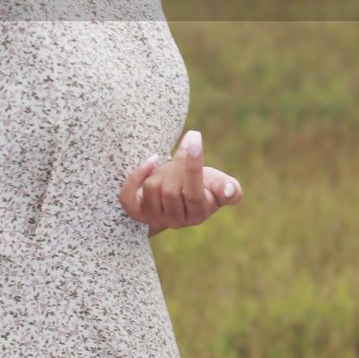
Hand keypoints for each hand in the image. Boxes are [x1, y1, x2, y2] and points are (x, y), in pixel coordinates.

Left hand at [119, 129, 242, 234]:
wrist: (181, 195)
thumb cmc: (205, 186)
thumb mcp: (220, 185)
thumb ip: (230, 190)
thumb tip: (228, 191)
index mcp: (198, 214)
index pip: (194, 193)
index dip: (194, 165)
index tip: (194, 136)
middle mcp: (176, 220)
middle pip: (170, 190)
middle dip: (177, 162)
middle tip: (186, 144)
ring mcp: (154, 217)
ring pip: (151, 188)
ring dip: (161, 169)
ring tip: (172, 164)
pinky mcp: (137, 212)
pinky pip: (127, 196)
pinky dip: (136, 177)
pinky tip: (150, 162)